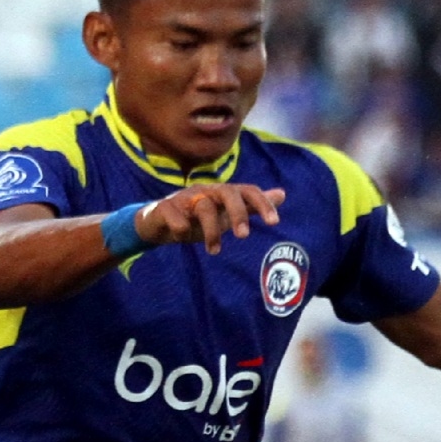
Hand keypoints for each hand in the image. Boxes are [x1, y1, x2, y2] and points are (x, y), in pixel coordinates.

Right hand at [140, 183, 285, 252]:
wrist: (158, 220)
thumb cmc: (197, 216)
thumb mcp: (227, 212)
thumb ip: (252, 205)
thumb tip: (282, 194)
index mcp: (223, 192)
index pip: (248, 191)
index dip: (263, 204)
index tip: (275, 222)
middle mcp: (207, 190)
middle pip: (227, 192)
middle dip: (238, 213)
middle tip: (243, 236)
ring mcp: (185, 197)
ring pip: (203, 206)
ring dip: (211, 231)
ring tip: (214, 251)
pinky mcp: (164, 207)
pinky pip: (174, 215)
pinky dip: (180, 228)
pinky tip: (182, 237)